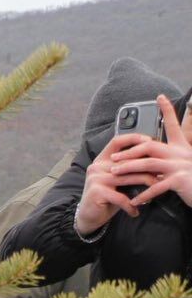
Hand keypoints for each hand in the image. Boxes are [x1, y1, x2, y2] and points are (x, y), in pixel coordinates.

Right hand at [73, 131, 158, 235]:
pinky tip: (135, 211)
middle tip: (162, 173)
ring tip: (156, 190)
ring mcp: (96, 178)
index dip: (134, 138)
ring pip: (128, 178)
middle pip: (128, 161)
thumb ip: (127, 170)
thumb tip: (153, 163)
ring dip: (146, 185)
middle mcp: (97, 166)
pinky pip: (121, 197)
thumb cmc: (106, 198)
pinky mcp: (96, 192)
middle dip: (148, 167)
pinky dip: (131, 206)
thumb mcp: (115, 180)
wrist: (87, 217)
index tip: (150, 141)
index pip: (117, 141)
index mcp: (101, 160)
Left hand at [113, 97, 191, 212]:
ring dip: (129, 168)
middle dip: (129, 151)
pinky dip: (143, 194)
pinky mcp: (180, 180)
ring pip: (149, 163)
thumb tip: (150, 155)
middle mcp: (181, 153)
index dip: (168, 111)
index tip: (160, 96)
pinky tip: (133, 200)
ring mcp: (181, 166)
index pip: (174, 125)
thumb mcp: (184, 164)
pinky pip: (156, 186)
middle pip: (150, 145)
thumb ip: (169, 159)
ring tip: (114, 174)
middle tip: (113, 157)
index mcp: (182, 147)